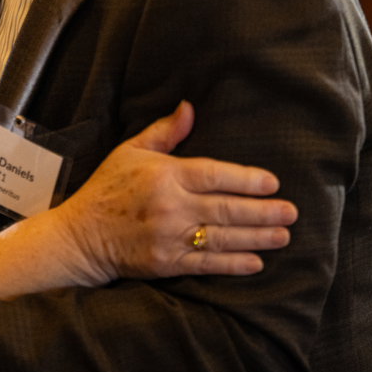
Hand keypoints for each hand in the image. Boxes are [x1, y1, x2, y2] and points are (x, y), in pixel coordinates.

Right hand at [0, 101, 296, 296]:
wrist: (80, 235)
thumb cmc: (107, 188)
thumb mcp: (130, 151)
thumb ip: (164, 132)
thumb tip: (190, 108)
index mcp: (164, 175)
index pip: (215, 175)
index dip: (247, 179)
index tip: (272, 183)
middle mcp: (169, 206)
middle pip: (227, 208)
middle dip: (263, 211)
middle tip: (291, 212)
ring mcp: (168, 237)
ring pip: (223, 237)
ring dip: (257, 238)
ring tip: (283, 236)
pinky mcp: (166, 263)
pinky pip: (207, 264)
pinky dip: (233, 264)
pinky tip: (255, 262)